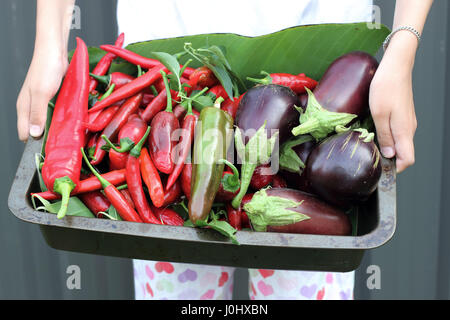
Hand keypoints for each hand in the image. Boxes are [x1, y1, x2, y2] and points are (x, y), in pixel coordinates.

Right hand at [16, 46, 67, 140]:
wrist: (55, 51)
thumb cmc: (46, 68)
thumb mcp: (41, 93)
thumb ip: (37, 114)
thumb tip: (33, 134)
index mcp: (24, 108)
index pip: (25, 134)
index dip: (36, 144)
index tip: (50, 150)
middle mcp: (31, 107)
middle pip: (37, 130)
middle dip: (48, 137)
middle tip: (62, 142)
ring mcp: (42, 103)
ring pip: (47, 122)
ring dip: (56, 127)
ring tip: (67, 133)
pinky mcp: (52, 98)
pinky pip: (56, 113)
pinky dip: (61, 118)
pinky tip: (70, 120)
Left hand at [369, 33, 417, 172]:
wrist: (396, 66)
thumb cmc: (386, 87)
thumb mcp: (379, 113)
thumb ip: (384, 135)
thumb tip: (388, 155)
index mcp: (405, 131)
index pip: (408, 159)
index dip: (396, 168)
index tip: (381, 169)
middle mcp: (409, 128)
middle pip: (403, 153)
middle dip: (389, 159)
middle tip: (370, 158)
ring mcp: (407, 121)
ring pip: (399, 142)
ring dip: (387, 147)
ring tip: (370, 146)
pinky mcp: (403, 115)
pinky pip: (397, 132)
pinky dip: (387, 137)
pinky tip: (374, 132)